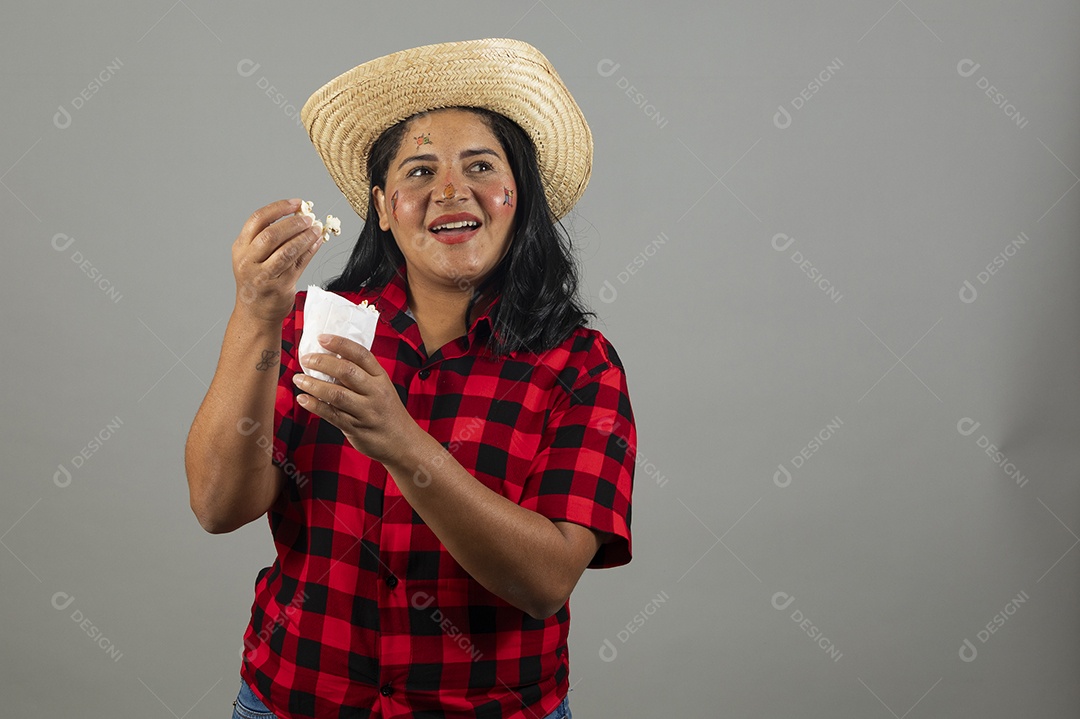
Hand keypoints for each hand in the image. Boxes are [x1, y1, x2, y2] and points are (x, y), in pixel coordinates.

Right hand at [232, 199, 324, 323]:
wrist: (254, 313)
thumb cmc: (256, 280)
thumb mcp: (253, 256)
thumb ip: (268, 237)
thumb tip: (297, 215)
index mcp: (240, 248)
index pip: (257, 220)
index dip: (278, 208)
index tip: (296, 203)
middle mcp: (249, 261)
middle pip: (271, 235)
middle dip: (293, 223)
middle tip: (308, 218)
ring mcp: (264, 275)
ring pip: (287, 250)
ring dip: (304, 237)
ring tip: (316, 229)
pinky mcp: (280, 286)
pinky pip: (299, 264)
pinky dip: (310, 250)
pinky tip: (317, 242)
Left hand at [292, 334, 419, 464]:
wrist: (402, 442)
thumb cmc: (386, 411)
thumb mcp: (381, 388)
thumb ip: (362, 375)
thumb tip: (330, 359)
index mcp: (381, 377)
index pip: (361, 354)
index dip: (340, 344)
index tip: (322, 338)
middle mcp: (375, 392)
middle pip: (347, 371)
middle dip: (322, 362)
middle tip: (306, 360)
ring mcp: (365, 411)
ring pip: (336, 394)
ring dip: (313, 384)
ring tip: (299, 379)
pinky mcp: (355, 428)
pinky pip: (331, 414)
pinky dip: (314, 405)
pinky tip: (303, 399)